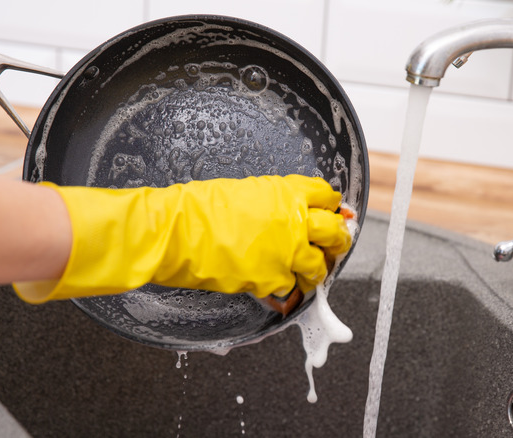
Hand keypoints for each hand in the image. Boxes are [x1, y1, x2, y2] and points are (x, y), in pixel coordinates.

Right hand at [13, 175, 352, 302]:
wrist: (176, 231)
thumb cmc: (199, 207)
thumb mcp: (245, 191)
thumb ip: (276, 202)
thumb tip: (290, 212)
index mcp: (288, 192)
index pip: (328, 195)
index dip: (331, 207)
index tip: (332, 214)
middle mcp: (296, 220)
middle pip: (336, 231)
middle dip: (337, 240)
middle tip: (333, 245)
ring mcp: (287, 252)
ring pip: (320, 266)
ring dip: (315, 270)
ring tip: (308, 273)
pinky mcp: (273, 279)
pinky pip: (291, 288)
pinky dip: (286, 289)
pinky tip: (276, 286)